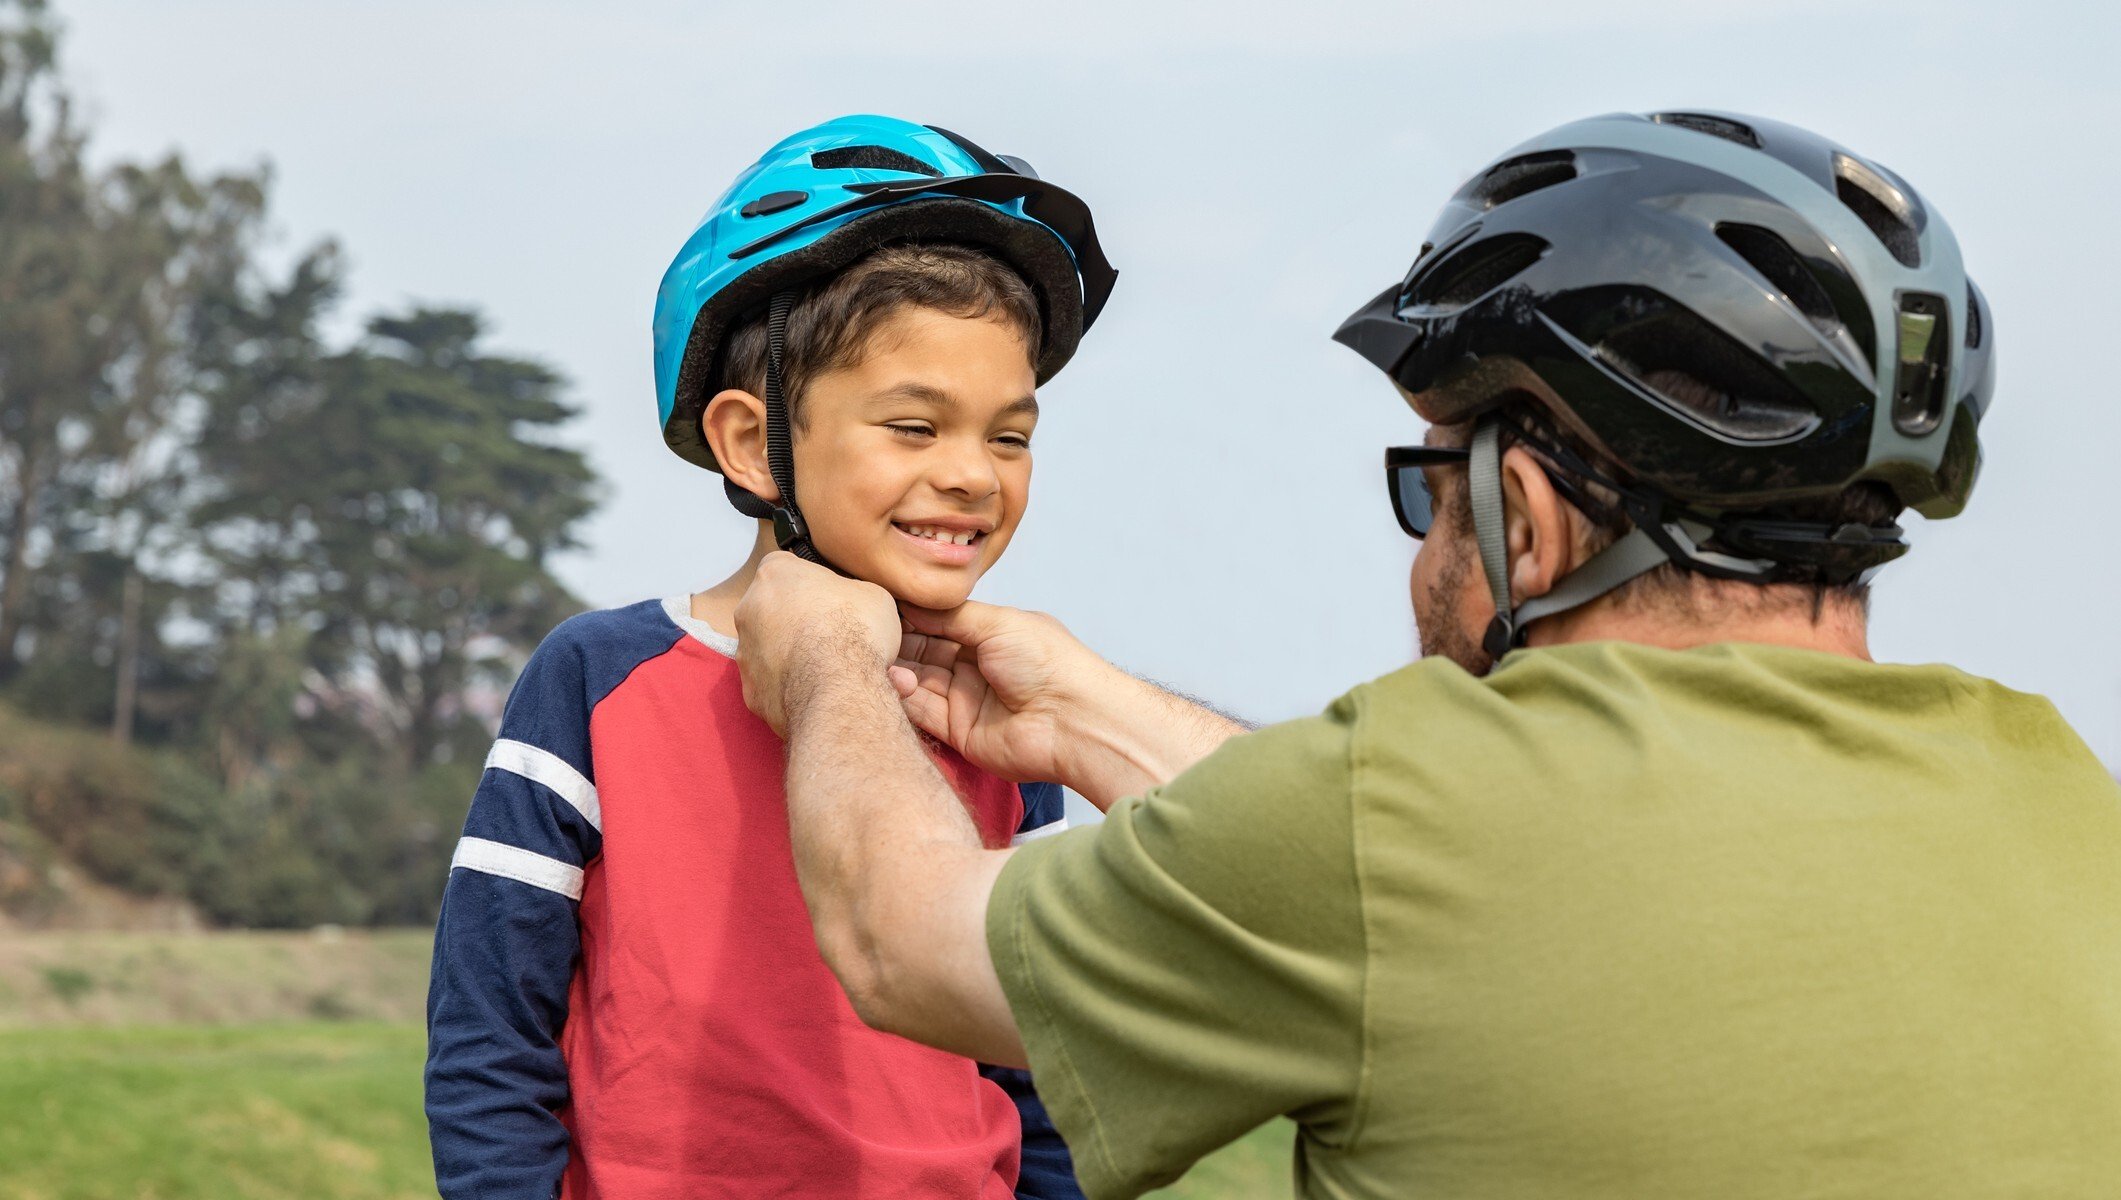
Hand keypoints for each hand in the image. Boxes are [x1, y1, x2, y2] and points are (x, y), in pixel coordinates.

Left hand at [735, 552, 899, 736]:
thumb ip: (850, 593)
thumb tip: (851, 604)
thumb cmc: (856, 631)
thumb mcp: (873, 594)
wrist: (841, 688)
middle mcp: (749, 610)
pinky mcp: (751, 692)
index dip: (810, 584)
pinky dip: (790, 689)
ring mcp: (745, 654)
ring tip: (827, 669)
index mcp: (775, 575)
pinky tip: (816, 693)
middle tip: (830, 636)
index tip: (829, 599)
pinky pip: (771, 686)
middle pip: (772, 610)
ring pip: (768, 651)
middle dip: (796, 621)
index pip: (786, 567)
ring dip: (791, 656)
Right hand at [893, 602, 1252, 807]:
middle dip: (897, 642)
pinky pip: (922, 713)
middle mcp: (976, 667)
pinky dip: (904, 697)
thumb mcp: (998, 622)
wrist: (1075, 721)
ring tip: (875, 655)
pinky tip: (891, 680)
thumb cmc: (1051, 665)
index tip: (879, 604)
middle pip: (924, 652)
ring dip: (897, 670)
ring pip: (918, 682)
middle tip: (867, 630)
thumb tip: (914, 603)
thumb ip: (952, 615)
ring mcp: (967, 701)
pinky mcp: (960, 733)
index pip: (939, 622)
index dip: (910, 614)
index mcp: (991, 635)